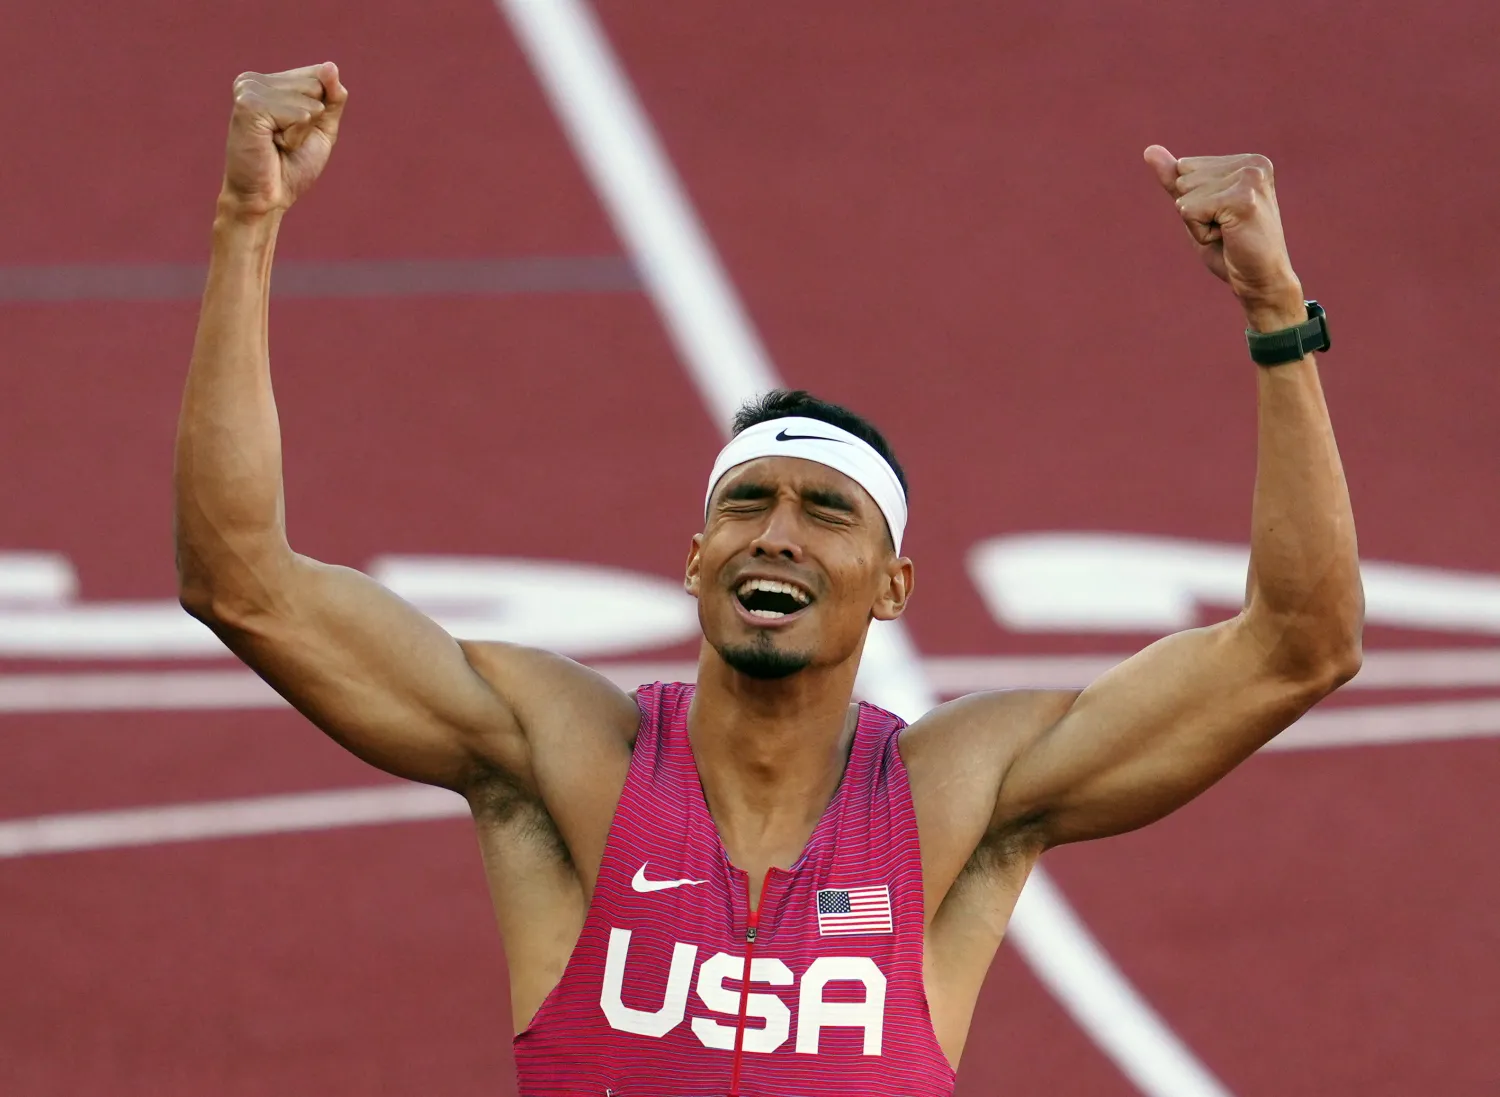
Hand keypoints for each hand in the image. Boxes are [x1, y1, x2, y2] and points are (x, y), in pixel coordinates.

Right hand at [220, 63, 347, 219]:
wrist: (267, 199)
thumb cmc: (291, 167)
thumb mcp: (321, 128)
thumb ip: (332, 97)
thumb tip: (331, 66)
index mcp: (267, 82)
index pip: (318, 75)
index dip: (320, 111)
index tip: (294, 132)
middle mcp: (253, 80)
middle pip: (316, 85)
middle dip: (311, 121)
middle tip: (284, 142)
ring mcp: (248, 89)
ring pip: (309, 101)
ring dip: (301, 132)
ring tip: (277, 144)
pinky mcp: (248, 105)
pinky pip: (299, 114)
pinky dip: (295, 137)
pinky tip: (272, 145)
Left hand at [1143, 146, 1303, 330]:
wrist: (1260, 281)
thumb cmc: (1230, 248)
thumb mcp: (1197, 209)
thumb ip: (1175, 180)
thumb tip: (1149, 150)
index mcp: (1247, 161)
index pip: (1185, 168)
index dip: (1194, 200)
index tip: (1223, 217)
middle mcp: (1253, 163)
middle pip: (1183, 179)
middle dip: (1195, 211)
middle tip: (1226, 229)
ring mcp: (1250, 179)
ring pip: (1185, 196)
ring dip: (1198, 223)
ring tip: (1228, 233)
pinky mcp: (1242, 199)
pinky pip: (1189, 211)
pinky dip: (1200, 233)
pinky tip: (1228, 238)